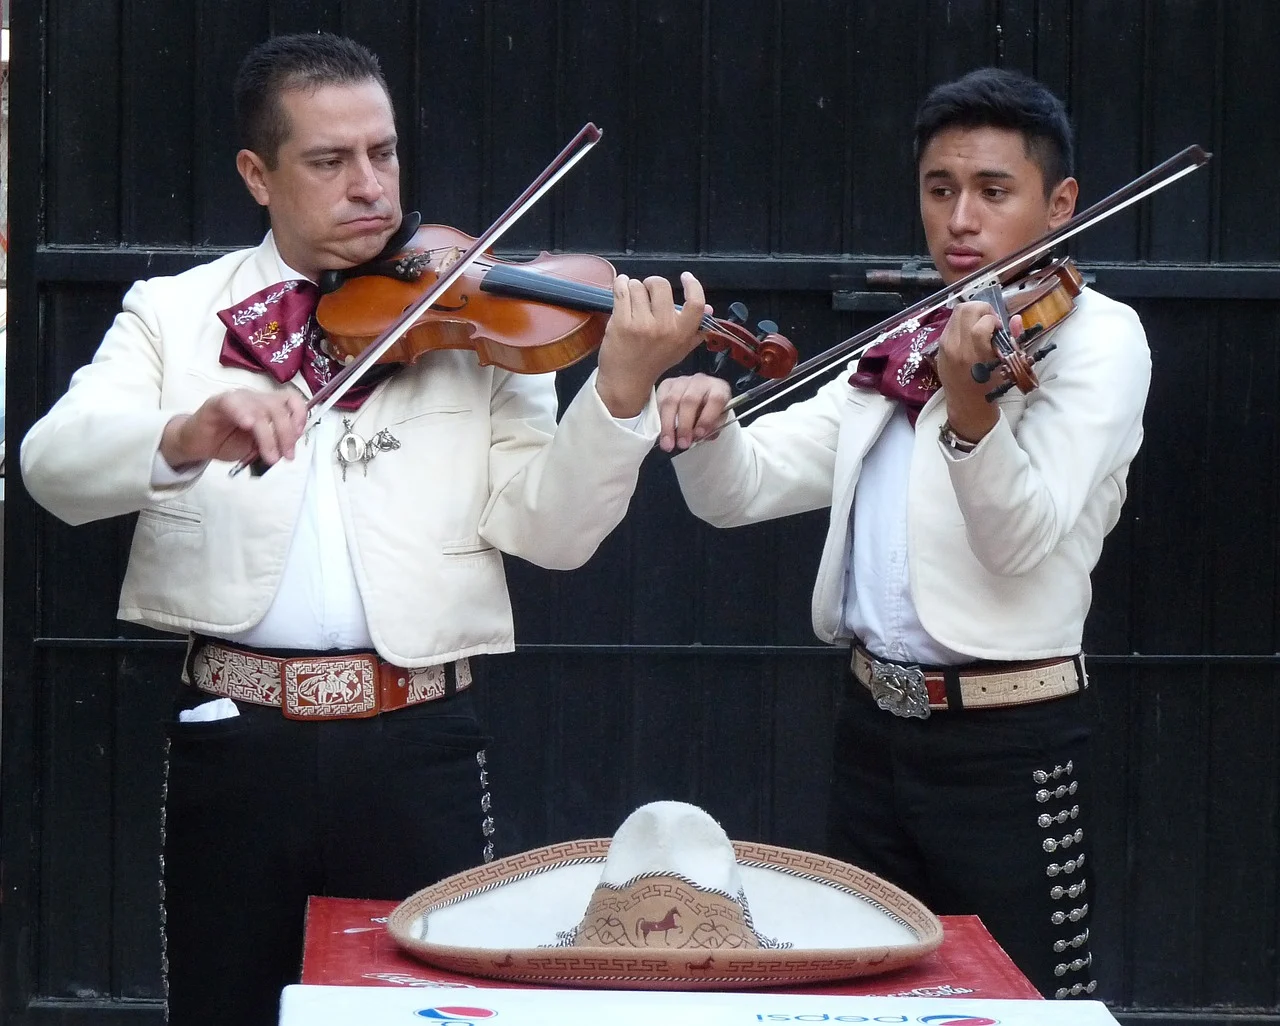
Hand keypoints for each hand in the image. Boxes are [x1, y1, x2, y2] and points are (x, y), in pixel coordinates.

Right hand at [159, 388, 308, 469]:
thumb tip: (288, 446)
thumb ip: (274, 442)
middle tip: (286, 456)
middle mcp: (255, 398)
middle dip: (286, 434)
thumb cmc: (229, 442)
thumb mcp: (259, 446)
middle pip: (278, 408)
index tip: (299, 437)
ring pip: (259, 410)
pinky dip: (243, 413)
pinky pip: (232, 403)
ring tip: (270, 457)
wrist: (199, 445)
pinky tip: (248, 425)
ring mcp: (237, 399)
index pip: (291, 400)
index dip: (300, 415)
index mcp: (268, 405)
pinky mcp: (217, 403)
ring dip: (268, 436)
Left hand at [594, 271, 710, 417]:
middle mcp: (664, 328)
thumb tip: (709, 308)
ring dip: (633, 287)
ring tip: (632, 300)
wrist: (627, 380)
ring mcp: (642, 325)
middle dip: (652, 284)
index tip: (686, 277)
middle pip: (661, 285)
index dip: (693, 285)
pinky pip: (621, 290)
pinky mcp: (621, 322)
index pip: (696, 303)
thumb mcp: (680, 348)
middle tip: (648, 292)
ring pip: (637, 285)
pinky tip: (621, 289)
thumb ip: (695, 329)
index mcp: (682, 333)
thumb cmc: (654, 362)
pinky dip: (620, 285)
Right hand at [656, 373, 731, 451]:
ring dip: (668, 425)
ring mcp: (682, 381)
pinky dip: (660, 418)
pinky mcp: (667, 384)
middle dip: (684, 426)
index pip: (715, 400)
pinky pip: (660, 401)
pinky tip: (662, 431)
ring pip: (671, 401)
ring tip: (668, 443)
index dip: (707, 418)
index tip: (699, 434)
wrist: (700, 396)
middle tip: (682, 443)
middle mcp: (700, 382)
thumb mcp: (717, 420)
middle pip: (689, 401)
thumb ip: (711, 428)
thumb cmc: (710, 410)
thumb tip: (697, 436)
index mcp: (718, 388)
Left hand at [933, 301, 1021, 442]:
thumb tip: (1015, 318)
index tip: (999, 329)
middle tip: (990, 321)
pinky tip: (970, 332)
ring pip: (956, 313)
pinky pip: (950, 324)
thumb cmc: (989, 387)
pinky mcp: (938, 347)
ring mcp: (944, 347)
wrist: (967, 406)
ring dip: (972, 313)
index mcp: (974, 355)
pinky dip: (962, 322)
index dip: (994, 320)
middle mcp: (956, 348)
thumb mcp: (1005, 366)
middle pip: (965, 309)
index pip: (982, 323)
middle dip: (982, 309)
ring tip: (981, 325)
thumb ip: (1012, 340)